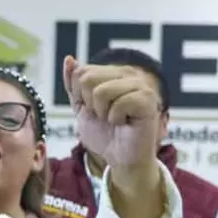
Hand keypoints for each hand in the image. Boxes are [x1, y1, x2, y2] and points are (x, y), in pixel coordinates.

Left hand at [62, 55, 163, 172]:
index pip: (81, 72)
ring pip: (101, 91)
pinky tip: (126, 122)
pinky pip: (119, 103)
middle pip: (88, 78)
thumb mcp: (81, 107)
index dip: (80, 96)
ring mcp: (140, 84)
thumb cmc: (104, 134)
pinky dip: (116, 118)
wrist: (120, 158)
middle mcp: (128, 73)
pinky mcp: (148, 99)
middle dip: (90, 104)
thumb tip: (69, 59)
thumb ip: (73, 84)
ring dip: (103, 113)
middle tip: (105, 115)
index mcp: (112, 72)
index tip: (94, 109)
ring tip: (116, 119)